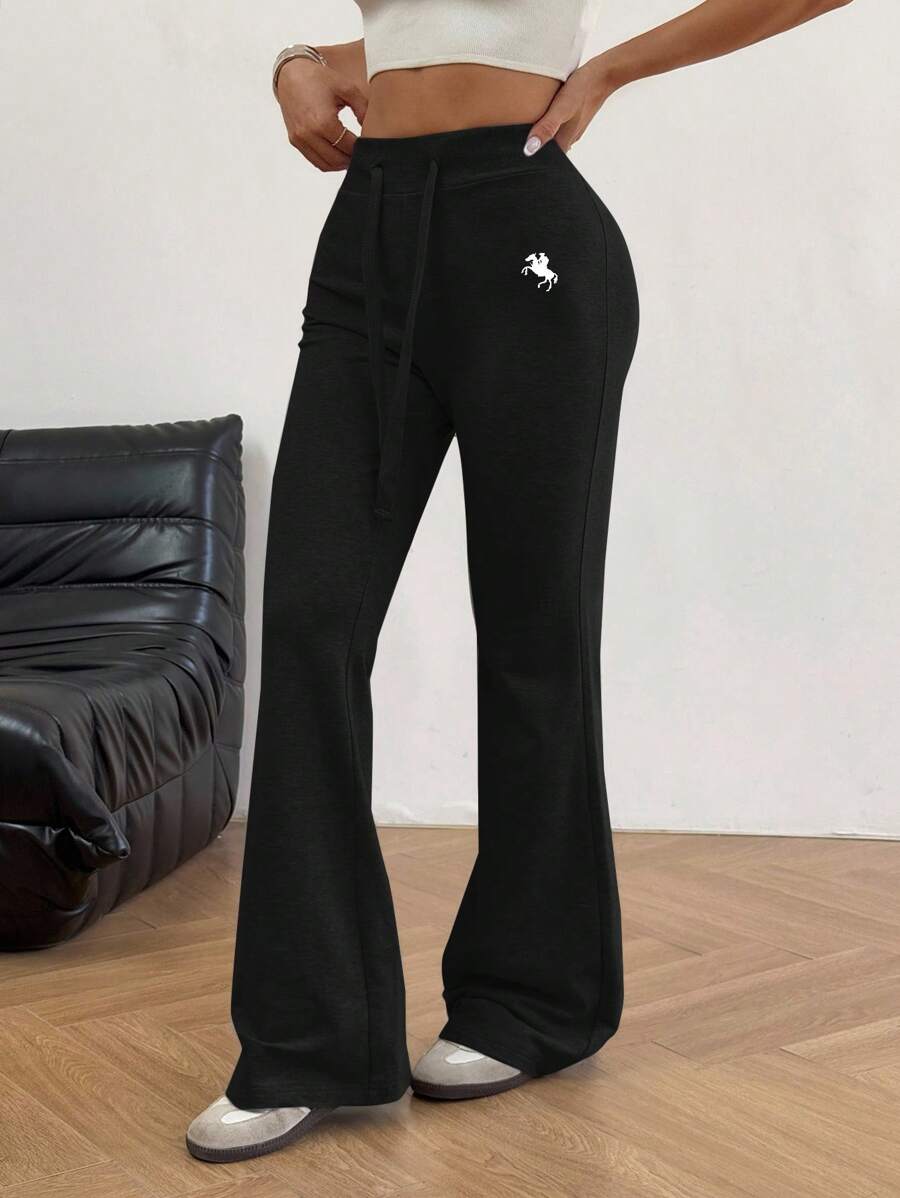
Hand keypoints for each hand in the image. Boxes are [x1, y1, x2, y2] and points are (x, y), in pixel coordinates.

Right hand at [276, 56, 367, 170]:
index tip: (371, 146)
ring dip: (340, 164)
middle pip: (337, 160)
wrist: (290, 74)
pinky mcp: (294, 141)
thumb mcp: (347, 88)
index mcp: (323, 122)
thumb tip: (372, 129)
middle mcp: (309, 134)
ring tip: (351, 156)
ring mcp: (300, 139)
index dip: (361, 148)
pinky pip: (314, 160)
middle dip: (352, 159)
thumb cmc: (320, 79)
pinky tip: (338, 153)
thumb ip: (363, 109)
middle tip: (363, 154)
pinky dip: (328, 162)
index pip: (348, 146)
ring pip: (325, 165)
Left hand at [523, 56, 616, 156]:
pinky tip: (541, 118)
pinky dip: (547, 125)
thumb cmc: (582, 90)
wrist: (602, 75)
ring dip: (540, 136)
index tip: (517, 152)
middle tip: (518, 140)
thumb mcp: (562, 108)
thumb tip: (530, 149)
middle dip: (533, 147)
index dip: (530, 157)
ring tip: (526, 130)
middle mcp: (567, 141)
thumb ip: (547, 128)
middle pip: (546, 151)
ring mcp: (570, 131)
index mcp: (563, 143)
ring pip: (550, 140)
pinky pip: (556, 129)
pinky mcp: (571, 121)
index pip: (543, 160)